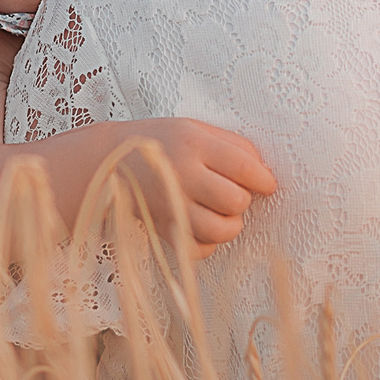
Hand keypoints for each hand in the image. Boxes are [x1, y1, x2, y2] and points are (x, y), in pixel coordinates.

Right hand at [114, 118, 278, 256]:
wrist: (112, 159)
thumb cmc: (164, 141)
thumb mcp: (198, 129)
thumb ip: (235, 146)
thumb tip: (265, 173)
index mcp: (194, 144)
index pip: (244, 167)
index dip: (264, 179)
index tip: (267, 183)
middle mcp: (181, 176)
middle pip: (234, 201)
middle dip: (243, 199)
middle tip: (234, 192)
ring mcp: (169, 205)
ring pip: (219, 231)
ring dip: (230, 224)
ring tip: (222, 211)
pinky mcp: (161, 228)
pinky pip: (198, 250)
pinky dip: (208, 243)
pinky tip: (204, 225)